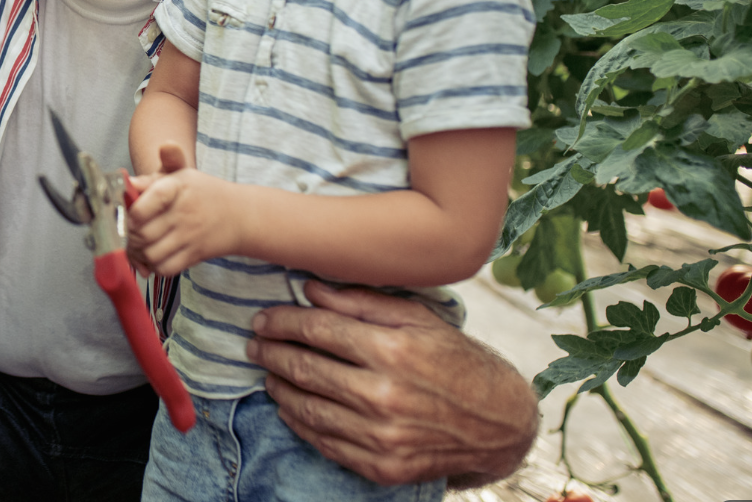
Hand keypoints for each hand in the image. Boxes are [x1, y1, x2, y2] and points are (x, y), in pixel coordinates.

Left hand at [126, 162, 238, 276]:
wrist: (240, 216)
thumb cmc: (204, 193)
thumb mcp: (181, 176)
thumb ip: (151, 178)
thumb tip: (125, 181)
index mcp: (176, 188)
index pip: (146, 202)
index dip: (131, 212)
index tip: (128, 213)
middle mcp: (183, 212)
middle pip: (142, 233)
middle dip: (128, 234)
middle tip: (127, 232)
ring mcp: (189, 236)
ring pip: (150, 253)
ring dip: (138, 252)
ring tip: (138, 245)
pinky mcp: (194, 255)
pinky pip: (165, 268)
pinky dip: (154, 266)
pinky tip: (153, 256)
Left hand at [246, 281, 537, 488]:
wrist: (498, 422)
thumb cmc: (455, 359)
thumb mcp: (417, 318)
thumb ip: (360, 302)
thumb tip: (309, 286)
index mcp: (393, 350)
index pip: (316, 330)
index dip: (281, 322)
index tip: (261, 318)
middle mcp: (385, 395)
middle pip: (305, 369)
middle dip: (271, 353)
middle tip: (253, 344)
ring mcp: (383, 436)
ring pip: (308, 408)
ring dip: (279, 388)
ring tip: (268, 372)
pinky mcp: (383, 466)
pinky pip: (325, 443)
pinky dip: (300, 423)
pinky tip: (290, 407)